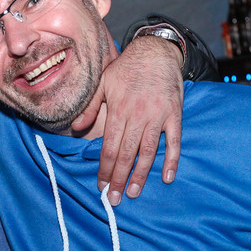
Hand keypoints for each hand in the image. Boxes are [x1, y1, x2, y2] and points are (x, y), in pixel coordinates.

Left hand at [72, 35, 182, 205]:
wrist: (156, 51)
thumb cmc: (127, 68)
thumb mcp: (102, 82)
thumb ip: (90, 106)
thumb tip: (76, 128)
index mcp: (118, 109)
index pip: (108, 146)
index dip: (104, 168)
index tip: (100, 186)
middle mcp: (138, 115)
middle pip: (126, 153)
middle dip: (118, 178)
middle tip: (113, 199)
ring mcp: (158, 116)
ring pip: (148, 151)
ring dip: (140, 174)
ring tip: (133, 192)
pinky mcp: (175, 114)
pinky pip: (174, 141)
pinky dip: (171, 160)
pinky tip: (167, 177)